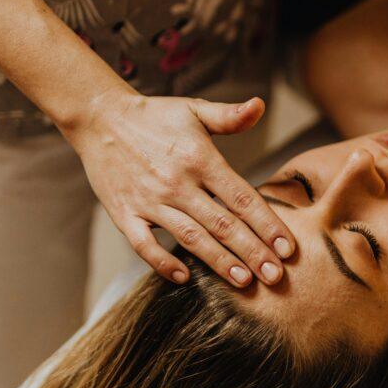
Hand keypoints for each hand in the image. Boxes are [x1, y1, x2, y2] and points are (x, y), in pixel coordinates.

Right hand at [64, 92, 294, 286]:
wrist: (99, 118)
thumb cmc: (154, 116)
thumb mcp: (194, 110)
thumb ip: (230, 116)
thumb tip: (260, 105)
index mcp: (199, 159)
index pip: (241, 198)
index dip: (267, 224)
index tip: (288, 248)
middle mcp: (177, 183)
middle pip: (222, 224)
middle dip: (252, 252)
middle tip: (276, 276)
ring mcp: (149, 201)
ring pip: (190, 238)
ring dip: (219, 262)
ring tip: (244, 282)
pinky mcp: (124, 214)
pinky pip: (144, 245)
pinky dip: (163, 263)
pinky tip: (186, 278)